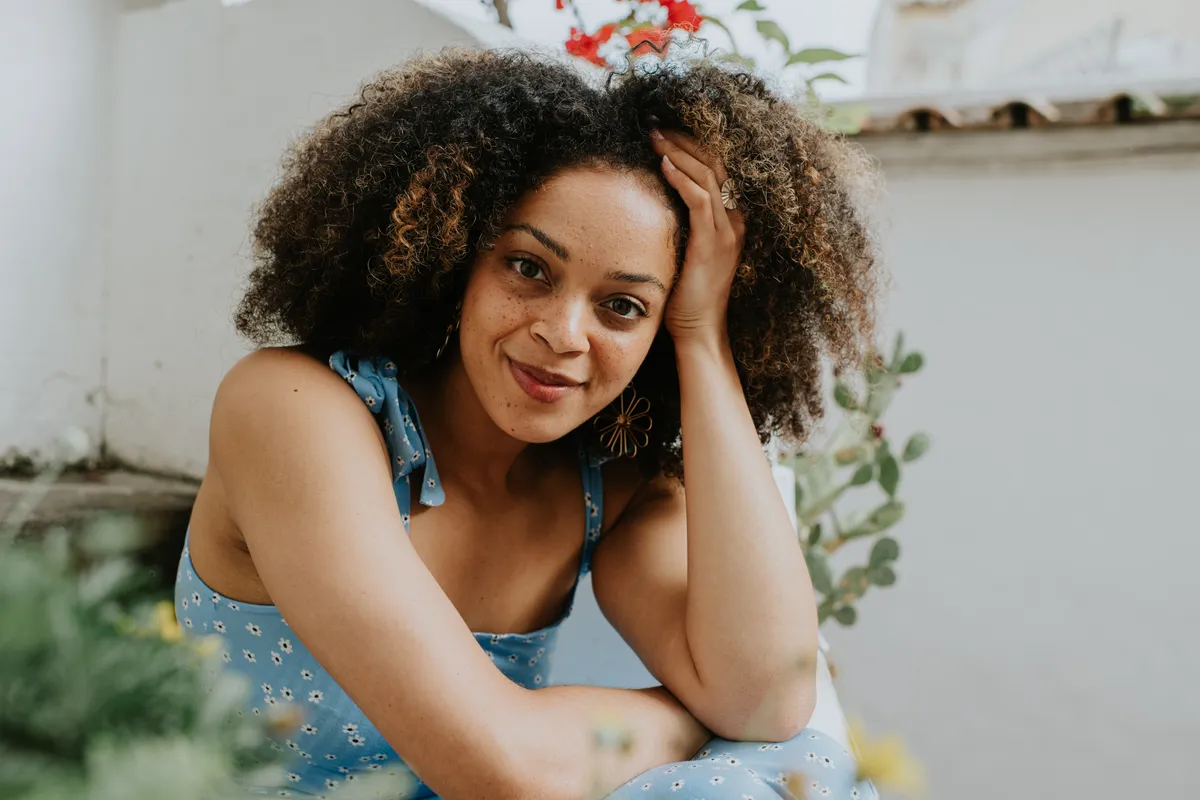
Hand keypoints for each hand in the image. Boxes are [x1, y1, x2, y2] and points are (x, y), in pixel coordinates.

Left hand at [650, 129, 745, 340]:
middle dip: (684, 140)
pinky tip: (663, 164)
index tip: (663, 132)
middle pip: (713, 164)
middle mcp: (732, 221)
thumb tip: (647, 204)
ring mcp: (726, 231)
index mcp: (727, 221)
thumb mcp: (680, 252)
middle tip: (655, 124)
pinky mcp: (713, 243)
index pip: (714, 170)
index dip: (690, 147)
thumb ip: (674, 227)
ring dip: (679, 151)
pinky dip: (681, 178)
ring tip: (654, 134)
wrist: (699, 330)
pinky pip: (700, 200)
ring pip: (708, 176)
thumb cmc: (683, 297)